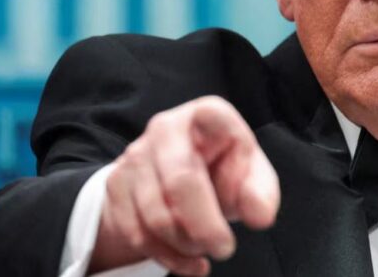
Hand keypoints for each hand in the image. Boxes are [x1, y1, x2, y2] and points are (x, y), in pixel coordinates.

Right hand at [89, 95, 279, 275]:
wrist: (182, 177)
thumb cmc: (225, 170)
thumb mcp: (253, 177)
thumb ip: (261, 194)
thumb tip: (259, 217)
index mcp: (206, 115)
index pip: (213, 129)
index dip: (225, 182)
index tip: (241, 219)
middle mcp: (165, 127)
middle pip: (180, 183)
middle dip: (204, 227)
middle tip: (224, 249)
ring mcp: (135, 155)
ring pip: (155, 214)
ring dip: (184, 244)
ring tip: (205, 249)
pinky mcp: (115, 183)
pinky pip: (136, 232)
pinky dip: (166, 256)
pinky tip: (189, 262)